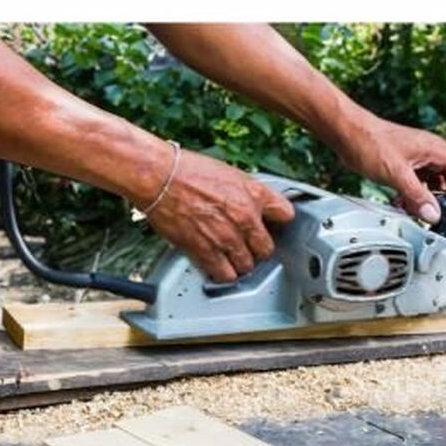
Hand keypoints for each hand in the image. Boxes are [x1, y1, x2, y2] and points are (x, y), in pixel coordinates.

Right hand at [141, 150, 295, 282]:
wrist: (158, 176)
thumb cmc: (186, 170)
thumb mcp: (229, 174)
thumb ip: (246, 194)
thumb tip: (255, 207)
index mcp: (254, 193)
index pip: (286, 215)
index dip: (278, 223)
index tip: (272, 227)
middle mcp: (245, 217)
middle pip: (267, 248)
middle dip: (258, 249)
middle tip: (249, 246)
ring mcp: (227, 236)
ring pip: (247, 265)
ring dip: (240, 263)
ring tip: (231, 257)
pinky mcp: (206, 251)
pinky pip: (225, 274)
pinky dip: (222, 273)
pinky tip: (219, 266)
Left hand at [335, 112, 445, 224]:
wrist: (346, 131)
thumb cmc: (368, 141)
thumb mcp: (396, 173)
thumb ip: (417, 196)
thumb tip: (434, 215)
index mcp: (437, 150)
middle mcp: (433, 154)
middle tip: (443, 220)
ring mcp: (421, 160)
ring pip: (438, 186)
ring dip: (431, 202)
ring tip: (421, 214)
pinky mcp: (408, 166)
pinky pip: (422, 185)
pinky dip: (418, 198)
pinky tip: (406, 205)